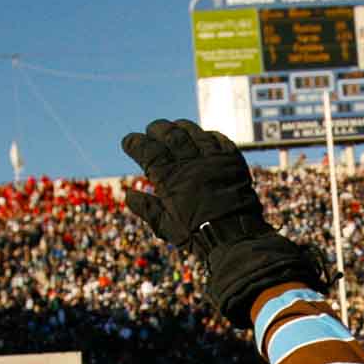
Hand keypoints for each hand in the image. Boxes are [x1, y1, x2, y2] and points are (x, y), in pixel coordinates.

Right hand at [119, 117, 320, 320]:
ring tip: (174, 127)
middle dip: (156, 129)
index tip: (128, 141)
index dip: (135, 143)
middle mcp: (190, 162)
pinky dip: (207, 136)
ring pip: (192, 132)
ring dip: (180, 127)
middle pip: (169, 134)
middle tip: (151, 130)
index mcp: (170, 177)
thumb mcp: (166, 226)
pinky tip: (202, 137)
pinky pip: (218, 139)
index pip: (147, 150)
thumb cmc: (197, 234)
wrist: (235, 236)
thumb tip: (128, 195)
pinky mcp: (232, 160)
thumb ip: (147, 208)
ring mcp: (212, 158)